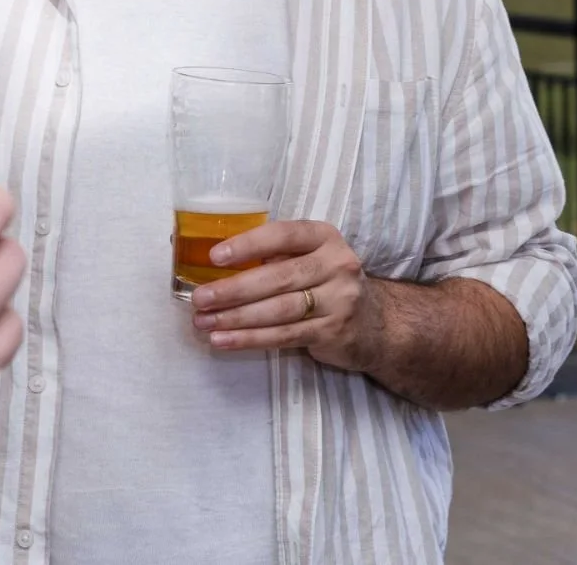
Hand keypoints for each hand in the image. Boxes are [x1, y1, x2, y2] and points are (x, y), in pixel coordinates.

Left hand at [190, 219, 385, 372]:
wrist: (376, 324)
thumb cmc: (326, 283)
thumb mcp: (311, 258)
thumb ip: (275, 255)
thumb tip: (212, 260)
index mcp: (325, 237)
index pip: (283, 235)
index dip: (248, 245)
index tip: (214, 257)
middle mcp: (336, 264)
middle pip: (277, 277)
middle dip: (233, 290)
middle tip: (200, 298)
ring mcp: (339, 300)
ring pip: (278, 310)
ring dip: (236, 318)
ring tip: (205, 322)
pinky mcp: (333, 331)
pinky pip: (284, 336)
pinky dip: (250, 339)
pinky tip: (225, 340)